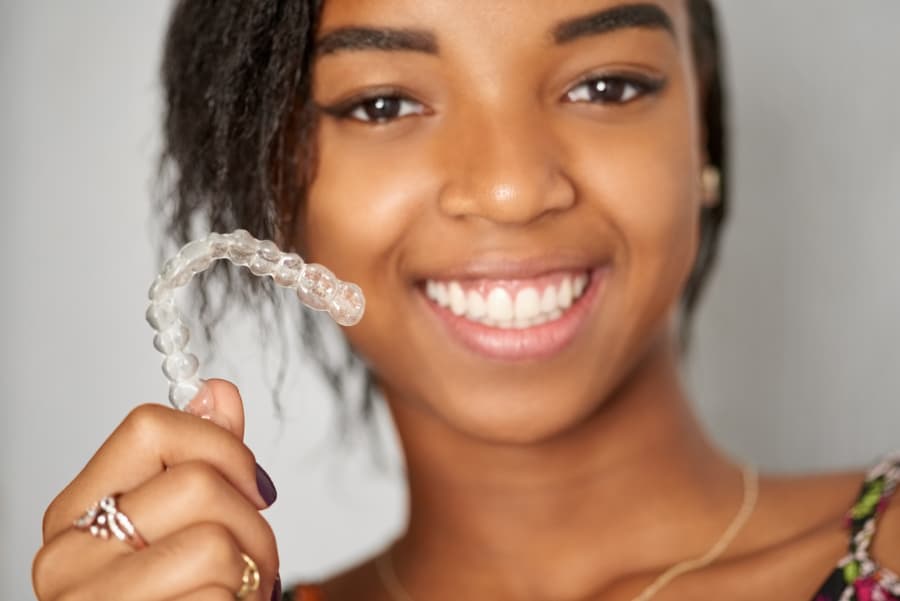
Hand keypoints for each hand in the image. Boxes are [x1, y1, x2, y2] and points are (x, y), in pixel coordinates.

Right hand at [32, 379, 280, 600]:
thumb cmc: (181, 599)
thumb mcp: (186, 525)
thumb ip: (201, 459)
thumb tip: (218, 392)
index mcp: (76, 516)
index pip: (147, 426)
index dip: (219, 444)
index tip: (249, 482)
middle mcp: (66, 561)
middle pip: (199, 485)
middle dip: (254, 522)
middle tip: (250, 558)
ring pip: (215, 542)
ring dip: (253, 570)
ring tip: (236, 591)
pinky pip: (217, 595)